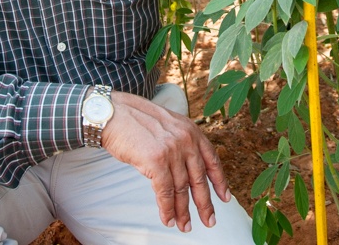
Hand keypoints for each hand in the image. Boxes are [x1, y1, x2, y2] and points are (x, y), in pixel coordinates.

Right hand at [100, 91, 230, 232]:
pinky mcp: (156, 161)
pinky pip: (165, 191)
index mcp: (191, 130)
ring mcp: (172, 150)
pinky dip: (167, 208)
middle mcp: (186, 140)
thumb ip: (179, 142)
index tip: (225, 197)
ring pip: (182, 188)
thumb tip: (185, 169)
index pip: (211, 160)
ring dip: (183, 211)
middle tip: (210, 221)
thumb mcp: (167, 125)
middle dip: (205, 203)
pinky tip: (168, 219)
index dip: (219, 181)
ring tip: (185, 225)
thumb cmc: (134, 120)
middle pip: (199, 178)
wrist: (113, 112)